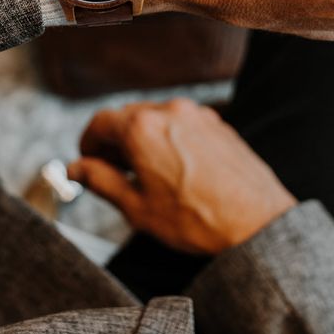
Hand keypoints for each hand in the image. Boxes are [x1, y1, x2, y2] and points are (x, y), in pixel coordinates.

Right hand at [68, 98, 295, 253]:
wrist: (257, 222)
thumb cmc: (197, 219)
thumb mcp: (137, 207)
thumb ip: (100, 181)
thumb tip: (76, 169)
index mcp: (142, 128)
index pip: (99, 122)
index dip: (88, 143)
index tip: (88, 161)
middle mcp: (168, 111)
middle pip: (126, 117)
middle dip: (114, 142)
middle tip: (114, 172)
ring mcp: (195, 113)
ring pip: (154, 118)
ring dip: (142, 139)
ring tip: (148, 174)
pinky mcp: (215, 122)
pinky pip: (180, 123)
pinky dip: (168, 138)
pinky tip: (176, 169)